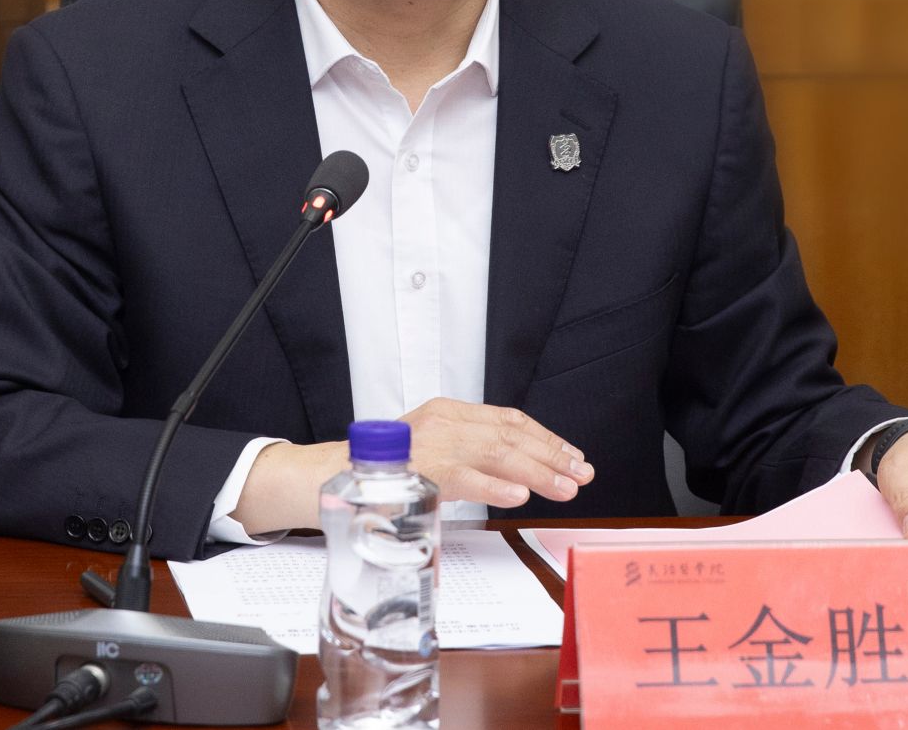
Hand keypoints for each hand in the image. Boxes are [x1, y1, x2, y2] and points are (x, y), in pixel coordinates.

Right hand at [231, 399, 594, 536]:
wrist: (325, 476)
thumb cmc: (379, 471)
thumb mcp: (428, 451)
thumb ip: (467, 457)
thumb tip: (517, 475)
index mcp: (446, 412)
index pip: (508, 419)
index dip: (545, 438)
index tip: (573, 456)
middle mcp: (441, 420)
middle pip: (509, 434)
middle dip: (551, 456)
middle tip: (582, 475)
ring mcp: (428, 443)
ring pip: (495, 453)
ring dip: (536, 472)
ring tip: (565, 487)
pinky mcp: (416, 469)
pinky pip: (462, 476)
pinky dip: (494, 485)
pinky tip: (519, 495)